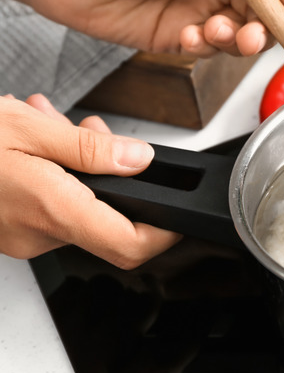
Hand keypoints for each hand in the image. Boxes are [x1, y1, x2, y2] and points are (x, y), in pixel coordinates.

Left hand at [0, 0, 283, 56]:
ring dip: (232, 40)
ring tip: (216, 35)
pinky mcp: (175, 34)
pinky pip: (205, 49)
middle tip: (249, 37)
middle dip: (261, 28)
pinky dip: (203, 48)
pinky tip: (189, 38)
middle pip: (259, 11)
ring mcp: (195, 7)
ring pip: (235, 33)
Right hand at [0, 94, 180, 268]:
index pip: (129, 245)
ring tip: (55, 126)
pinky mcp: (12, 227)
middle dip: (111, 171)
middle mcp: (37, 234)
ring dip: (78, 164)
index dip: (164, 232)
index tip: (178, 215)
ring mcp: (23, 235)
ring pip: (79, 205)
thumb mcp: (27, 129)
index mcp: (50, 211)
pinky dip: (56, 174)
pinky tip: (40, 144)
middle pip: (107, 216)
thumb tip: (139, 159)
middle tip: (91, 130)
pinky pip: (52, 205)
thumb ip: (90, 148)